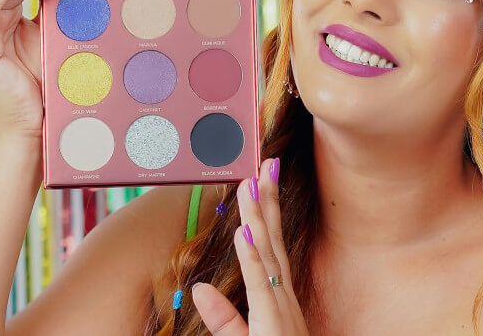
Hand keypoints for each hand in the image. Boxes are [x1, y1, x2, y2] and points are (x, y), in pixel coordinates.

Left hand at [192, 158, 308, 334]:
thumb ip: (223, 317)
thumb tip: (198, 289)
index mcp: (278, 299)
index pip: (270, 248)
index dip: (266, 213)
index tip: (260, 180)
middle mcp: (283, 297)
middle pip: (273, 240)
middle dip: (269, 200)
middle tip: (266, 162)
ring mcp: (281, 308)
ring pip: (267, 253)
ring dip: (258, 216)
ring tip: (251, 183)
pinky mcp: (272, 322)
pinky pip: (261, 283)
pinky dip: (253, 256)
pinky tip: (245, 231)